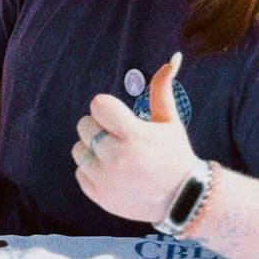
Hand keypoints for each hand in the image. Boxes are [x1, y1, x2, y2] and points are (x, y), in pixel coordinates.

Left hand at [72, 52, 196, 224]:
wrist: (181, 200)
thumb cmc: (174, 155)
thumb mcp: (170, 121)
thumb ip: (162, 89)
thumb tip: (172, 58)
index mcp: (135, 135)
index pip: (98, 105)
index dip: (106, 107)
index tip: (117, 115)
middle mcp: (118, 158)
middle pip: (84, 126)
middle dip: (98, 126)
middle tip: (116, 135)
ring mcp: (107, 180)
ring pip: (78, 150)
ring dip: (91, 148)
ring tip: (112, 154)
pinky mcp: (100, 197)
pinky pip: (79, 173)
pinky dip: (91, 170)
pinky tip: (110, 171)